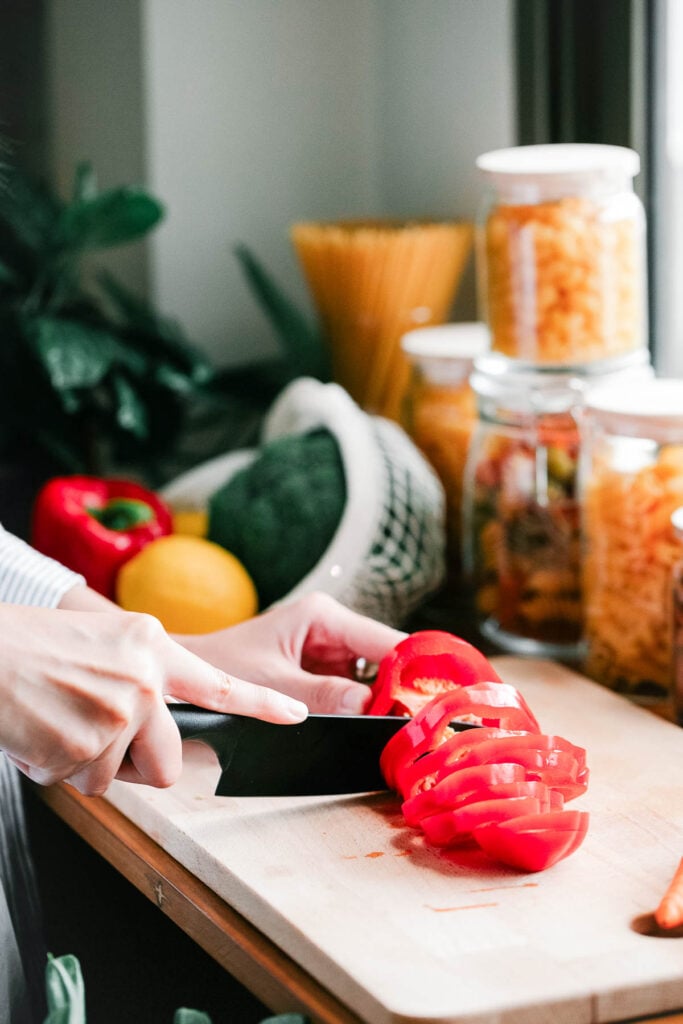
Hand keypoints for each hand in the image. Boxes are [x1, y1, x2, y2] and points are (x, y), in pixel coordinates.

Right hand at [0, 604, 306, 794]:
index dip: (262, 704)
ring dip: (89, 764)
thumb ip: (141, 675)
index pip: (219, 683)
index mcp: (152, 646)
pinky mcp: (90, 746)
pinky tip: (42, 734)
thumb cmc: (31, 647)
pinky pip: (85, 784)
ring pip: (120, 777)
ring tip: (58, 723)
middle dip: (139, 764)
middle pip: (170, 760)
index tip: (296, 714)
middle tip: (100, 741)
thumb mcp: (102, 642)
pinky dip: (61, 770)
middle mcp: (146, 678)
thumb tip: (156, 722)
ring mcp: (121, 713)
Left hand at [179, 592, 406, 714]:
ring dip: (387, 703)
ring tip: (407, 731)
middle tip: (424, 725)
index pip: (385, 641)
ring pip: (375, 679)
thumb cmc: (219, 669)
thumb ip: (321, 696)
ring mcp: (329, 651)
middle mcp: (331, 629)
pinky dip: (367, 710)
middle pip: (386, 660)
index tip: (436, 700)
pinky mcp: (322, 674)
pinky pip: (355, 692)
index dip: (414, 669)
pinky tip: (381, 730)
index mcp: (322, 616)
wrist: (184, 678)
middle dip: (404, 690)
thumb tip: (370, 707)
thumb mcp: (272, 684)